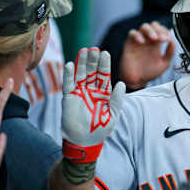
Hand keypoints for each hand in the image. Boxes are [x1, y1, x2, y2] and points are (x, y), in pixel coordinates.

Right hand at [62, 48, 125, 163]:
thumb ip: (117, 99)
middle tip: (94, 48)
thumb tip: (121, 83)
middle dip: (93, 60)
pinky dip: (68, 75)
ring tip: (83, 51)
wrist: (84, 140)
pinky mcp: (69, 97)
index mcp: (103, 93)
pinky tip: (71, 64)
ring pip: (80, 74)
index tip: (105, 53)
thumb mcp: (113, 114)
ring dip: (81, 63)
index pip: (104, 75)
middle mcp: (91, 90)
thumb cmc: (100, 128)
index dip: (104, 64)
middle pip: (92, 71)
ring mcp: (79, 92)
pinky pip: (68, 84)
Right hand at [120, 22, 175, 88]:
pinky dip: (137, 35)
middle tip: (162, 38)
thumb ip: (170, 53)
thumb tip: (173, 42)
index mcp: (157, 44)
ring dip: (150, 30)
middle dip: (159, 29)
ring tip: (154, 38)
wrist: (137, 81)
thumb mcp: (164, 64)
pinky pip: (132, 33)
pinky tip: (142, 42)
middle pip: (154, 25)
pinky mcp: (130, 44)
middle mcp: (148, 41)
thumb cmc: (149, 73)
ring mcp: (139, 41)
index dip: (166, 32)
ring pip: (144, 27)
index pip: (162, 30)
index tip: (168, 39)